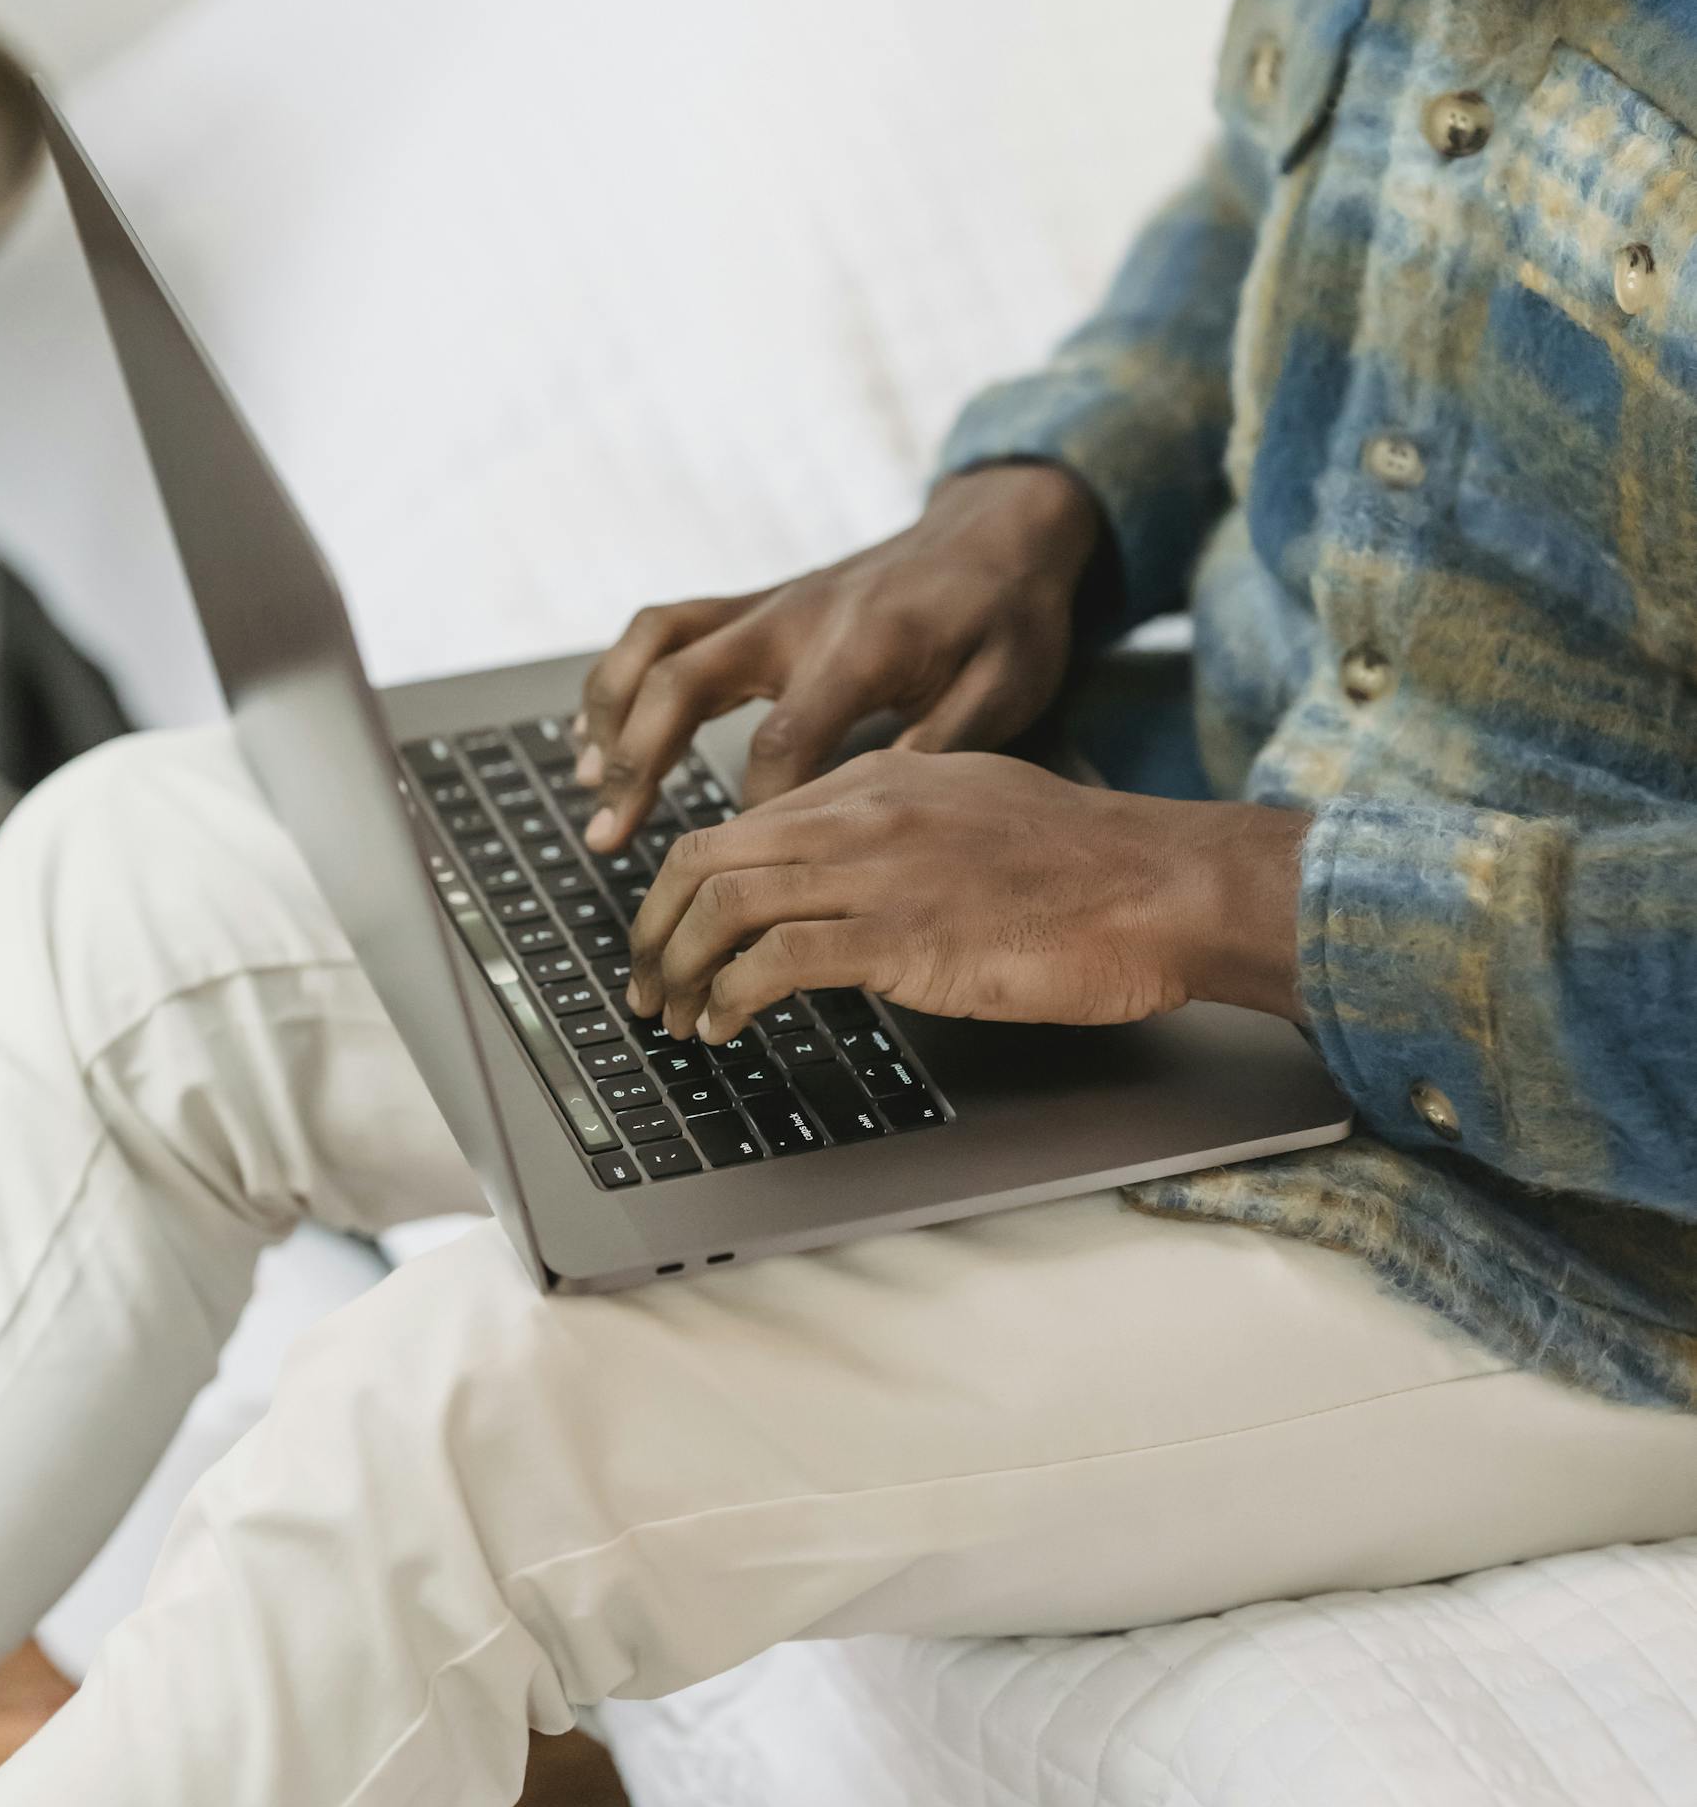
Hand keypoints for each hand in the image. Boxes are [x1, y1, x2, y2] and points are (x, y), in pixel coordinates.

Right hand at [572, 464, 1101, 847]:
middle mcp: (798, 618)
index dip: (755, 815)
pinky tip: (596, 728)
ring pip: (656, 644)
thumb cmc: (1008, 615)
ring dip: (611, 710)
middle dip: (638, 762)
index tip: (745, 874)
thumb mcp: (1007, 686)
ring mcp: (769, 604)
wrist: (998, 529)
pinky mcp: (758, 601)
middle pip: (684, 683)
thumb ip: (943, 747)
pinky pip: (664, 628)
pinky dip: (621, 674)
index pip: (783, 743)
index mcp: (862, 648)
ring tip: (588, 783)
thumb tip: (875, 816)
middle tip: (607, 836)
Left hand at [627, 748, 1310, 1040]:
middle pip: (706, 855)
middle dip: (653, 926)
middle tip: (644, 983)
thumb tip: (852, 879)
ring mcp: (878, 871)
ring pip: (722, 904)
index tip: (674, 933)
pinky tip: (725, 1027)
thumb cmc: (1093, 865)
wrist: (1163, 886)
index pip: (744, 821)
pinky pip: (772, 960)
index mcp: (881, 779)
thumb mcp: (979, 810)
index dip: (688, 885)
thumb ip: (905, 829)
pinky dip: (728, 998)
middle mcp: (863, 812)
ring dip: (677, 969)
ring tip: (672, 1016)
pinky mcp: (900, 936)